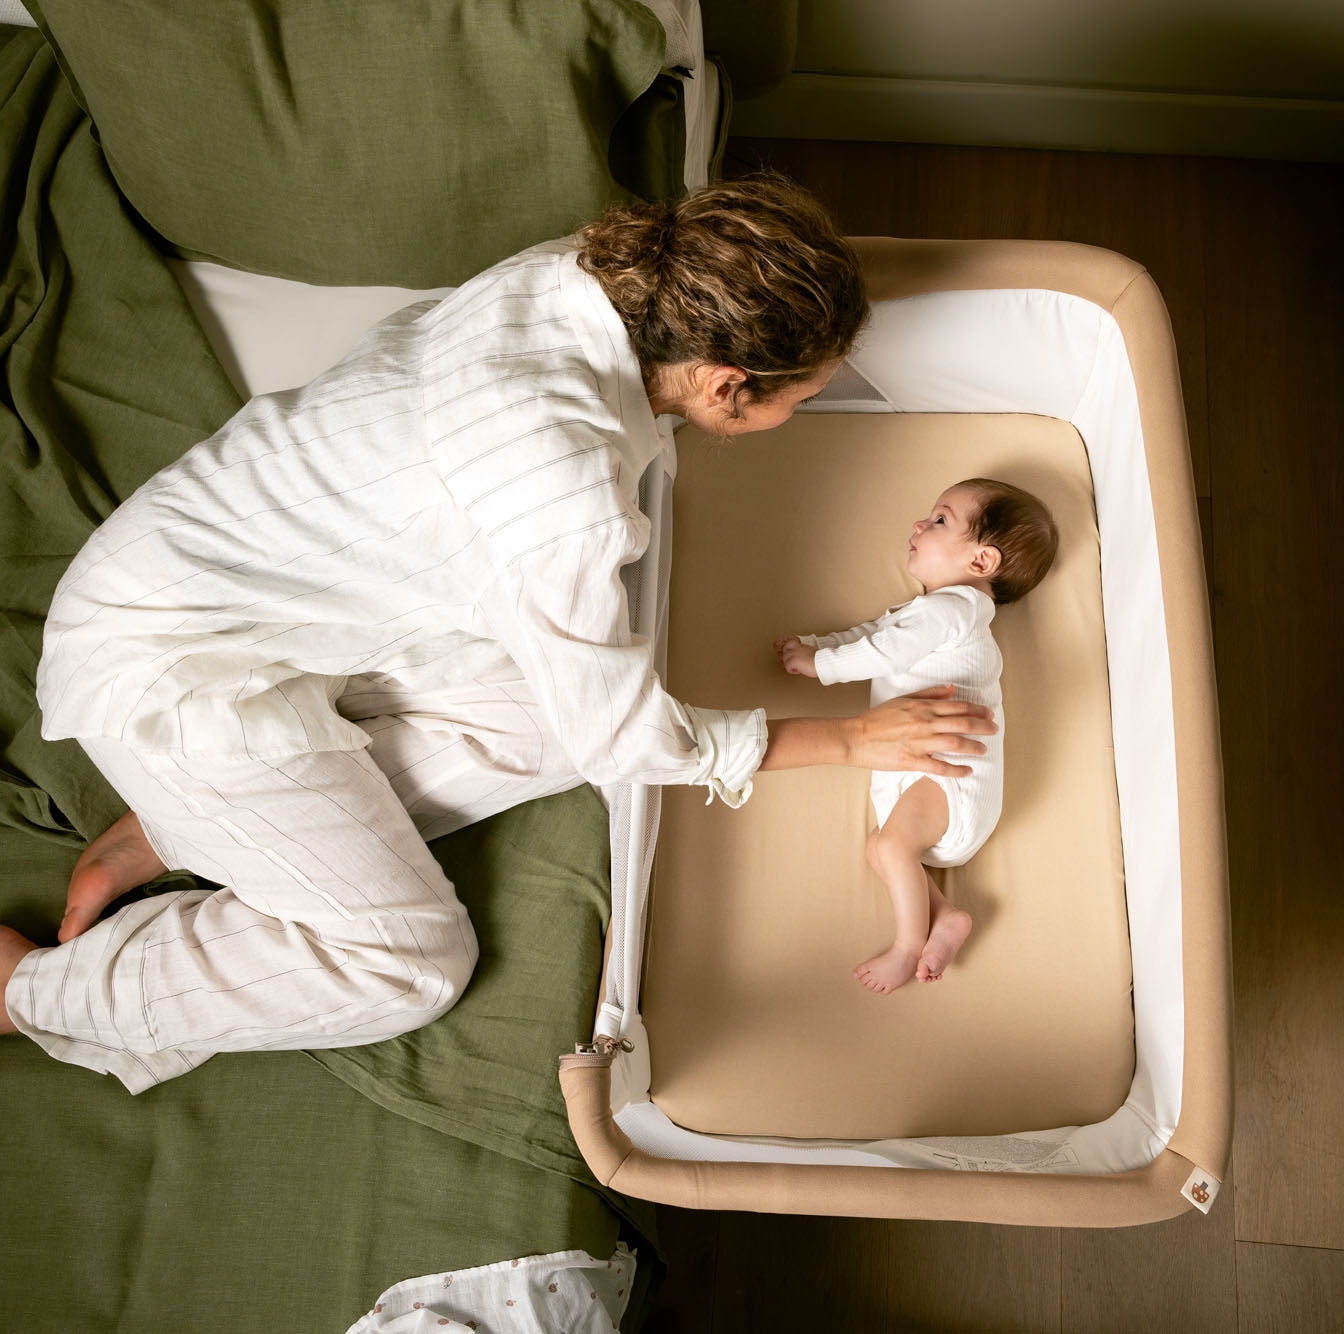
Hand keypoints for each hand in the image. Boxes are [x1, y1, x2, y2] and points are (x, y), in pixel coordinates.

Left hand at [774, 636, 817, 677]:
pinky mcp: (793, 661)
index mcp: (803, 646)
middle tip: (793, 662)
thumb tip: (805, 658)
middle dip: (787, 655)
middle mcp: (797, 648)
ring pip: (784, 658)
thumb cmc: (821, 660)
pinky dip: (792, 670)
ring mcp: (794, 654)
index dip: (792, 650)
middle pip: (785, 648)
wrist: (823, 663)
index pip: (792, 644)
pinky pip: (787, 666)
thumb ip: (807, 653)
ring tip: (797, 668)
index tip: (796, 657)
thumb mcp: (813, 652)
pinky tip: (799, 671)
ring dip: (790, 664)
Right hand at [848, 685, 995, 777]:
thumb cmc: (877, 719)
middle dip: (982, 726)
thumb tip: (952, 689)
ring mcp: (919, 743)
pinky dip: (956, 769)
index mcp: (922, 708)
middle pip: (962, 723)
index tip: (989, 713)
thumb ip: (929, 694)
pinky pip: (939, 766)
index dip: (977, 710)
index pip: (957, 707)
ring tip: (984, 749)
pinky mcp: (912, 760)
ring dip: (973, 746)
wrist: (855, 737)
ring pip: (955, 743)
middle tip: (994, 730)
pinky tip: (967, 771)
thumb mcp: (903, 700)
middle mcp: (924, 723)